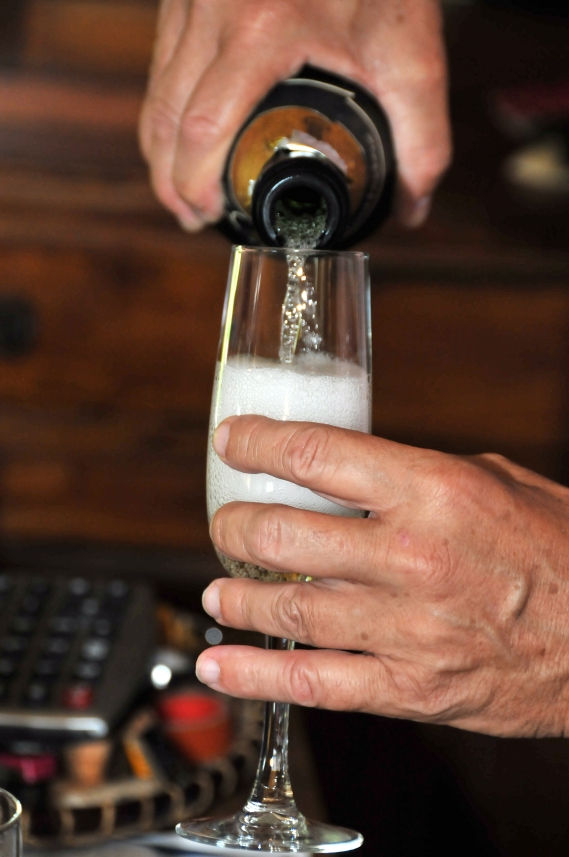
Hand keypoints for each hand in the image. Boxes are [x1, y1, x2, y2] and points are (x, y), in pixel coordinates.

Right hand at [139, 0, 450, 230]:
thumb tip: (412, 205)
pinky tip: (182, 134)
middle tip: (191, 215)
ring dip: (160, 148)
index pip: (205, 125)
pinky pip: (162, 62)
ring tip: (180, 190)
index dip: (194, 182)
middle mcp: (215, 11)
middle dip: (171, 178)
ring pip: (157, 90)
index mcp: (263, 31)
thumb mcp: (412, 54)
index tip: (206, 214)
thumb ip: (422, 137)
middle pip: (167, 115)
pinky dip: (166, 108)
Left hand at [196, 415, 568, 738]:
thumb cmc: (557, 550)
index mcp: (433, 490)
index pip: (316, 455)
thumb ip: (418, 474)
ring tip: (216, 593)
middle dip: (234, 526)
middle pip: (284, 534)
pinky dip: (256, 677)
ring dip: (236, 599)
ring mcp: (408, 627)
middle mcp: (411, 556)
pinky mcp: (410, 687)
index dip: (258, 444)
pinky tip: (221, 668)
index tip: (232, 442)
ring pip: (288, 609)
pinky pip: (315, 683)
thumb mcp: (494, 483)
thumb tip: (356, 470)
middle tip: (225, 525)